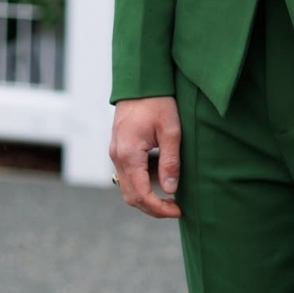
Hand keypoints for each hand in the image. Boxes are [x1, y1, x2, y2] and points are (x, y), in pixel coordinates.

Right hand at [110, 96, 181, 218]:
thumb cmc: (158, 102)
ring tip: (170, 199)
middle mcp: (117, 157)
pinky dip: (141, 186)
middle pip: (131, 196)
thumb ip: (170, 161)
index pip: (141, 194)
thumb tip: (170, 189)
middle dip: (153, 208)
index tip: (178, 210)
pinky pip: (127, 176)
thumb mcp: (171, 131)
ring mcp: (115, 153)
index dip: (159, 207)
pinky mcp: (119, 150)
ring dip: (147, 198)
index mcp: (128, 154)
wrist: (140, 82)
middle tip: (175, 209)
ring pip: (127, 188)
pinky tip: (159, 182)